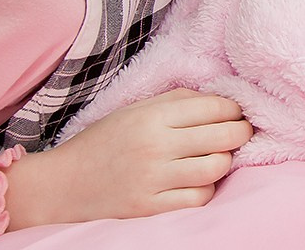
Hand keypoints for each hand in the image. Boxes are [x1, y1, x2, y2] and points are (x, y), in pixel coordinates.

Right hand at [4, 89, 251, 228]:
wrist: (62, 185)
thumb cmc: (103, 141)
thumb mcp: (135, 109)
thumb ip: (177, 100)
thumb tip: (219, 98)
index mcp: (152, 116)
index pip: (214, 107)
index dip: (234, 108)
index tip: (236, 111)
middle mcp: (156, 146)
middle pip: (224, 136)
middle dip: (241, 131)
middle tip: (242, 131)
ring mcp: (154, 179)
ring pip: (217, 167)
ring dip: (225, 161)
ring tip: (219, 156)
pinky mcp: (152, 207)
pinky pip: (200, 197)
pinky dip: (207, 188)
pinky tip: (199, 181)